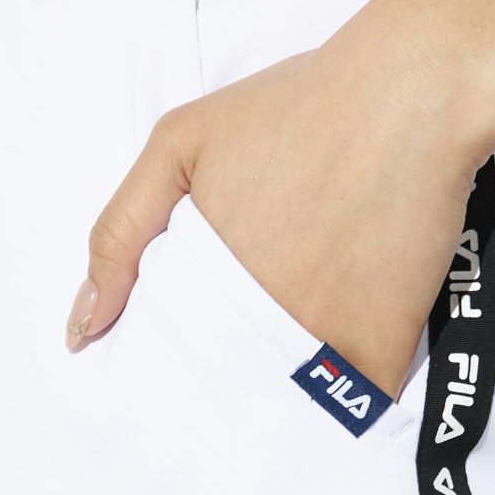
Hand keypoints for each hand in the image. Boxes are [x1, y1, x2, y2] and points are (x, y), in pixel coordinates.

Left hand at [65, 0, 494, 399]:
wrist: (411, 91)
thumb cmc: (293, 107)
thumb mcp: (178, 143)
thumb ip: (120, 235)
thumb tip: (83, 327)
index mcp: (200, 280)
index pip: (166, 359)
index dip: (173, 365)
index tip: (178, 370)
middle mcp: (255, 317)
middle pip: (225, 388)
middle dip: (226, 388)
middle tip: (235, 375)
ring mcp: (321, 334)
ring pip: (288, 403)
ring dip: (283, 401)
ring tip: (284, 384)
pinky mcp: (385, 339)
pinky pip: (360, 400)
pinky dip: (351, 400)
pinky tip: (344, 387)